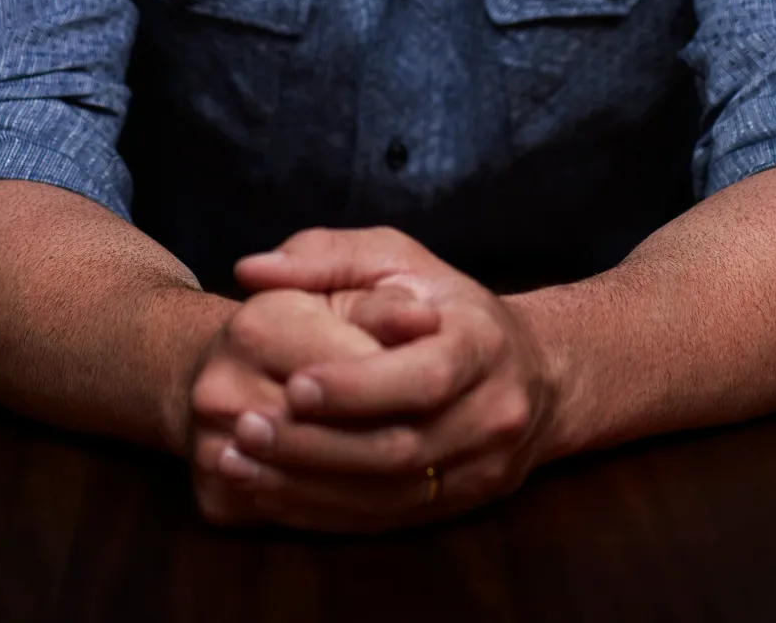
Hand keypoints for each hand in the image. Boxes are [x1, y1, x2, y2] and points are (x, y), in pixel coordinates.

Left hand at [219, 227, 560, 530]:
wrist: (534, 373)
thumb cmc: (445, 302)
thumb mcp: (396, 258)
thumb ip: (323, 256)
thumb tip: (251, 269)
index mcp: (483, 343)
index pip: (426, 376)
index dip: (359, 387)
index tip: (294, 383)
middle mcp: (492, 414)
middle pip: (402, 446)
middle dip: (317, 442)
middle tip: (246, 428)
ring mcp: (479, 469)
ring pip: (388, 494)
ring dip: (307, 483)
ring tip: (241, 461)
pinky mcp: (457, 507)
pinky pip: (384, 520)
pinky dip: (322, 511)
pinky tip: (269, 492)